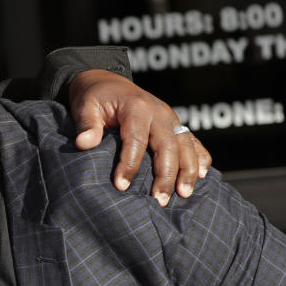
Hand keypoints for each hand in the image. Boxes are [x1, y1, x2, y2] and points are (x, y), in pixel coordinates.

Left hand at [69, 70, 211, 203]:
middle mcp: (159, 112)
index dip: (129, 164)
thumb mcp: (85, 106)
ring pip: (186, 145)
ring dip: (187, 171)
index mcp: (136, 107)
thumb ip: (87, 125)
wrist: (108, 83)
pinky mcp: (176, 125)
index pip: (136, 139)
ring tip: (184, 195)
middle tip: (159, 201)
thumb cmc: (95, 98)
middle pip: (168, 146)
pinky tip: (201, 176)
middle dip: (165, 175)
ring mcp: (171, 118)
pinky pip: (193, 141)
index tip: (121, 186)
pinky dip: (200, 157)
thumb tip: (84, 143)